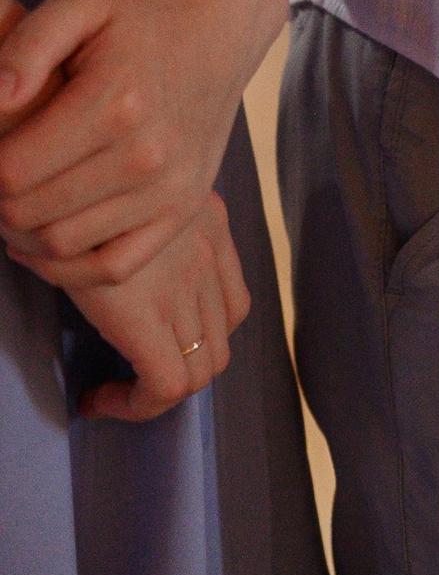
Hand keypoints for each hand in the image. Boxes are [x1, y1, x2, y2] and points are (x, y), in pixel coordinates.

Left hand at [0, 0, 281, 294]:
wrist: (220, 21)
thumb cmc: (139, 12)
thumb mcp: (79, 3)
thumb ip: (26, 46)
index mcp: (115, 102)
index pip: (11, 172)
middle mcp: (146, 155)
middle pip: (29, 213)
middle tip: (4, 168)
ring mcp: (169, 189)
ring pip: (61, 244)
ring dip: (24, 230)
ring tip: (20, 195)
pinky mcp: (184, 209)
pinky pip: (112, 267)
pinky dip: (68, 267)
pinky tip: (45, 239)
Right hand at [66, 192, 250, 422]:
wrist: (69, 169)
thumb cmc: (83, 174)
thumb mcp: (129, 183)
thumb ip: (136, 214)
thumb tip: (102, 243)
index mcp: (209, 221)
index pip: (233, 300)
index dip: (202, 336)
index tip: (155, 348)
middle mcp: (207, 255)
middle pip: (222, 338)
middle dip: (183, 367)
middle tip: (136, 375)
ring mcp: (182, 287)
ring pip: (203, 368)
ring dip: (160, 392)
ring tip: (118, 392)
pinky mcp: (145, 315)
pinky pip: (166, 385)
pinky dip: (137, 405)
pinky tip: (97, 399)